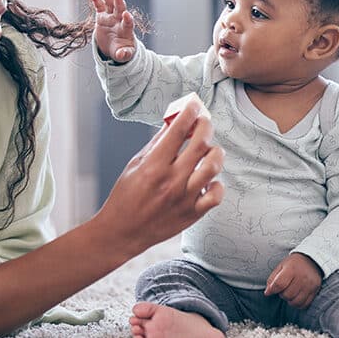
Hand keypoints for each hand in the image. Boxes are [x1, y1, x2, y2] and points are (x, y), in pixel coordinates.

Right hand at [87, 0, 135, 62]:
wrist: (115, 47)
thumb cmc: (122, 51)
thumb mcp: (124, 55)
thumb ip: (123, 54)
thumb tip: (122, 55)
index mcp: (127, 30)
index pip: (128, 23)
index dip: (128, 19)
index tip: (127, 14)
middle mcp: (119, 20)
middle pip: (120, 9)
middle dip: (119, 1)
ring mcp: (111, 17)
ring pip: (110, 4)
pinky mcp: (102, 16)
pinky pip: (99, 6)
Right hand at [95, 101, 224, 252]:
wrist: (122, 232)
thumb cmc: (125, 196)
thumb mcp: (135, 165)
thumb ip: (156, 143)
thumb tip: (173, 122)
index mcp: (153, 166)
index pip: (178, 131)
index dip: (189, 113)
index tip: (193, 105)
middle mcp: (171, 181)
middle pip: (201, 144)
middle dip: (205, 127)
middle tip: (203, 123)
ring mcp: (184, 198)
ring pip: (213, 166)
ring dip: (214, 153)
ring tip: (209, 151)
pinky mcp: (192, 214)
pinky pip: (216, 195)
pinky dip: (216, 184)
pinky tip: (207, 180)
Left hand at [264, 253, 323, 308]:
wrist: (312, 260)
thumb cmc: (294, 264)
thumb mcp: (281, 266)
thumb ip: (272, 279)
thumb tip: (267, 292)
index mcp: (292, 269)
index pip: (279, 284)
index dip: (272, 290)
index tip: (269, 292)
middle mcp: (302, 277)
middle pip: (287, 295)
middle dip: (282, 294)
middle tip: (284, 288)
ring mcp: (310, 285)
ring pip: (295, 302)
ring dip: (290, 300)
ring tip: (290, 292)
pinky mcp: (315, 290)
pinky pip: (304, 304)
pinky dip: (298, 304)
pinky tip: (296, 297)